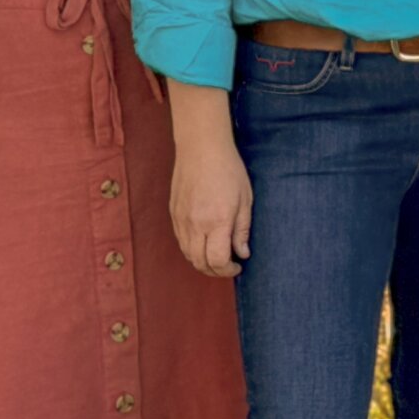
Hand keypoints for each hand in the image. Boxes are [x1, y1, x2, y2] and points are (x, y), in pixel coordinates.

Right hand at [168, 113, 251, 277]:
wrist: (201, 147)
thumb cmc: (228, 170)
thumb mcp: (245, 199)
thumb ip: (242, 230)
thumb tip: (242, 253)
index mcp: (217, 221)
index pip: (217, 261)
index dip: (228, 270)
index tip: (238, 266)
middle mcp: (195, 224)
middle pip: (200, 263)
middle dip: (215, 271)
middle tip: (227, 266)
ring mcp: (181, 220)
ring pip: (188, 254)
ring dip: (202, 262)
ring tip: (216, 256)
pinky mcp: (173, 213)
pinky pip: (180, 241)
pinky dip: (192, 249)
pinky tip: (203, 243)